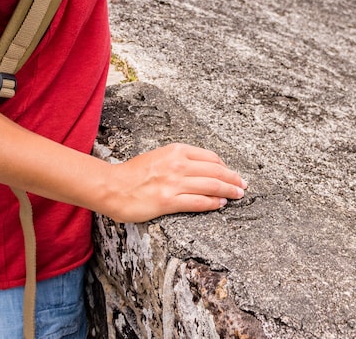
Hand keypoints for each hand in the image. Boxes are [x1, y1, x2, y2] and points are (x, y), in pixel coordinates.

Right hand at [102, 143, 245, 222]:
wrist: (112, 186)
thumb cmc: (133, 173)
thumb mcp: (159, 156)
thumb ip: (179, 160)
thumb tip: (201, 168)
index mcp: (176, 150)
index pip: (210, 157)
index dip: (225, 166)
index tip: (232, 172)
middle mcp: (177, 164)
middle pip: (215, 171)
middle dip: (233, 178)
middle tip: (243, 184)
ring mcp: (174, 183)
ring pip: (211, 186)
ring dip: (229, 191)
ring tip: (238, 195)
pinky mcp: (168, 201)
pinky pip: (198, 202)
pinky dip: (213, 203)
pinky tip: (220, 204)